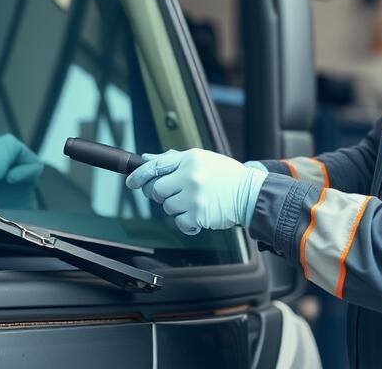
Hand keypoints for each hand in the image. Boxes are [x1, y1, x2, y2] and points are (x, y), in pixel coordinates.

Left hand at [125, 149, 266, 234]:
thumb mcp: (202, 159)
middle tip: (173, 194)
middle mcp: (190, 175)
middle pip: (156, 189)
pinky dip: (186, 223)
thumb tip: (147, 159)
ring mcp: (194, 196)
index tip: (131, 182)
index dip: (138, 175)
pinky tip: (198, 215)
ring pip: (167, 207)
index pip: (155, 166)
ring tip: (194, 202)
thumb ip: (174, 159)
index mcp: (190, 158)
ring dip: (176, 208)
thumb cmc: (226, 176)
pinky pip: (179, 222)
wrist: (251, 193)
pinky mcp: (198, 214)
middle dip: (160, 194)